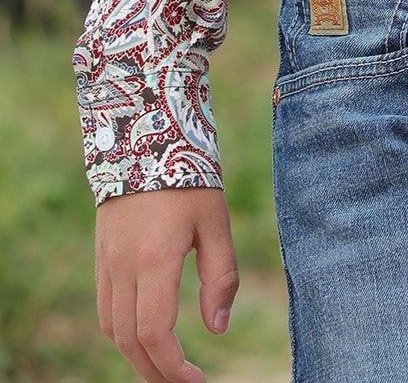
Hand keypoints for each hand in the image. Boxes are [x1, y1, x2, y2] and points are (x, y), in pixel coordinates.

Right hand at [96, 186, 238, 381]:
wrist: (144, 134)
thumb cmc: (188, 175)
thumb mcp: (216, 221)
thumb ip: (220, 276)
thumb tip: (217, 329)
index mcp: (154, 259)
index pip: (155, 333)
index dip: (172, 366)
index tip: (195, 380)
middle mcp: (123, 266)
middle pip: (129, 341)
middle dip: (155, 371)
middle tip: (183, 382)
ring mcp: (107, 262)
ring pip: (112, 328)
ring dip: (136, 355)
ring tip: (166, 365)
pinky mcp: (101, 256)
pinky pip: (106, 307)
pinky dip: (123, 331)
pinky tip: (146, 333)